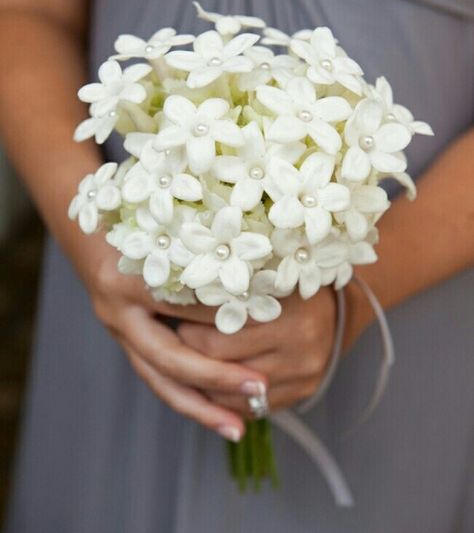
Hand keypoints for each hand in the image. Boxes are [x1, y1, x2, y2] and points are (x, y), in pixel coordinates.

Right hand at [74, 234, 267, 440]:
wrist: (94, 226)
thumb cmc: (139, 221)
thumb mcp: (171, 231)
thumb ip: (203, 257)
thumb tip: (262, 285)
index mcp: (129, 279)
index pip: (187, 309)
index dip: (228, 320)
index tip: (273, 329)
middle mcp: (118, 311)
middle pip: (170, 358)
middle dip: (217, 377)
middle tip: (260, 387)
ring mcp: (118, 329)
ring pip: (160, 379)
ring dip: (201, 406)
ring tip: (238, 428)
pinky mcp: (126, 340)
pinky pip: (158, 378)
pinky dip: (188, 397)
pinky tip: (217, 413)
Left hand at [178, 288, 336, 416]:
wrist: (335, 309)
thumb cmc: (287, 285)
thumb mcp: (262, 276)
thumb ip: (226, 289)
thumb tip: (173, 296)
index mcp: (288, 309)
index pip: (216, 331)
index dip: (187, 326)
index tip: (171, 314)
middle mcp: (301, 344)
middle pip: (220, 362)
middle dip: (190, 350)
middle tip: (176, 334)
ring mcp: (304, 373)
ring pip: (232, 393)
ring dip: (204, 379)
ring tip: (191, 357)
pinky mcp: (303, 393)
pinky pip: (252, 408)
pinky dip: (228, 397)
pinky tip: (216, 378)